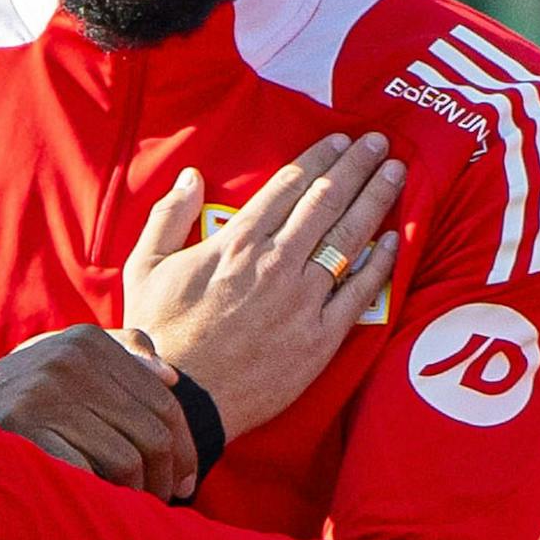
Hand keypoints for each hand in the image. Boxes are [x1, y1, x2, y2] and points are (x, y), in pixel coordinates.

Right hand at [0, 324, 197, 500]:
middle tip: (167, 502)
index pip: (163, 400)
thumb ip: (116, 358)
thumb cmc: (14, 401)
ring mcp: (46, 394)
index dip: (185, 446)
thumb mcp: (58, 362)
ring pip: (131, 458)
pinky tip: (105, 509)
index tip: (187, 478)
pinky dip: (108, 499)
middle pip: (154, 431)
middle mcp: (69, 361)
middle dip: (169, 475)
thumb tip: (168, 375)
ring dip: (140, 494)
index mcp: (86, 342)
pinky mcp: (27, 432)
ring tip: (133, 510)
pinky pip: (96, 476)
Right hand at [123, 132, 403, 438]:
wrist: (184, 399)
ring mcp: (303, 300)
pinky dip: (381, 263)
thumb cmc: (159, 331)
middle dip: (355, 166)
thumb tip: (191, 176)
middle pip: (325, 202)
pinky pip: (361, 293)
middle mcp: (275, 263)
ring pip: (349, 238)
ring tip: (394, 173)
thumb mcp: (145, 267)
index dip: (317, 158)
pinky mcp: (321, 337)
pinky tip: (394, 239)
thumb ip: (168, 217)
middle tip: (378, 142)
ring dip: (375, 200)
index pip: (287, 186)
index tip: (339, 140)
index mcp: (235, 243)